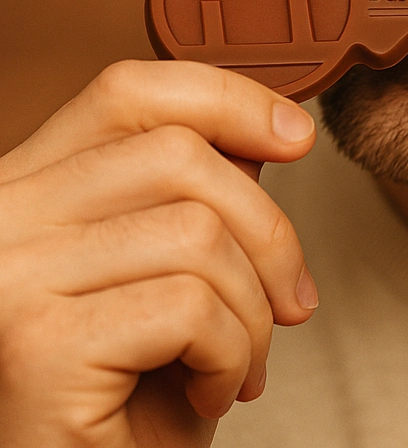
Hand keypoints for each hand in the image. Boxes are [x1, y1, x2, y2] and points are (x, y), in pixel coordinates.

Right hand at [0, 60, 318, 447]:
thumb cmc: (132, 396)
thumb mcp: (172, 274)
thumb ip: (199, 198)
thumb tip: (267, 132)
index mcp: (30, 187)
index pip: (129, 92)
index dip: (226, 98)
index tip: (295, 135)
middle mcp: (3, 218)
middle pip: (180, 156)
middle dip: (267, 233)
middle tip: (291, 302)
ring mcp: (9, 277)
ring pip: (196, 233)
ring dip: (254, 311)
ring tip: (241, 362)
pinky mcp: (35, 346)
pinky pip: (188, 307)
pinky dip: (230, 355)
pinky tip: (212, 391)